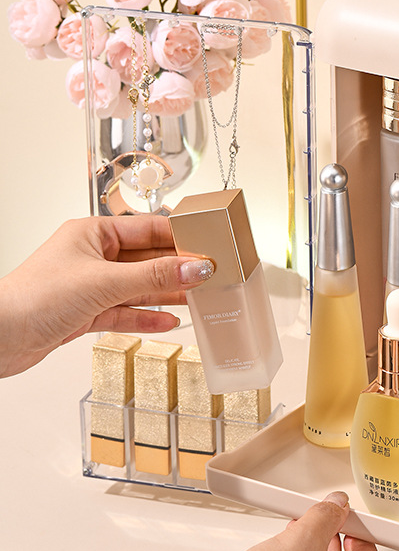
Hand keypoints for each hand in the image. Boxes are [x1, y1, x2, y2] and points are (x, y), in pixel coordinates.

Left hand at [0, 216, 213, 377]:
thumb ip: (154, 277)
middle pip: (146, 259)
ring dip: (167, 293)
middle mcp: (92, 256)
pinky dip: (146, 317)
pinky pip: (124, 312)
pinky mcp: (85, 314)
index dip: (180, 237)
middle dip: (178, 267)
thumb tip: (195, 267)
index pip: (148, 228)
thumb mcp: (104, 283)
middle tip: (212, 274)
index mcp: (93, 233)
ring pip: (138, 287)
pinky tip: (169, 321)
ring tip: (199, 298)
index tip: (210, 246)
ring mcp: (89, 286)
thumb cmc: (34, 297)